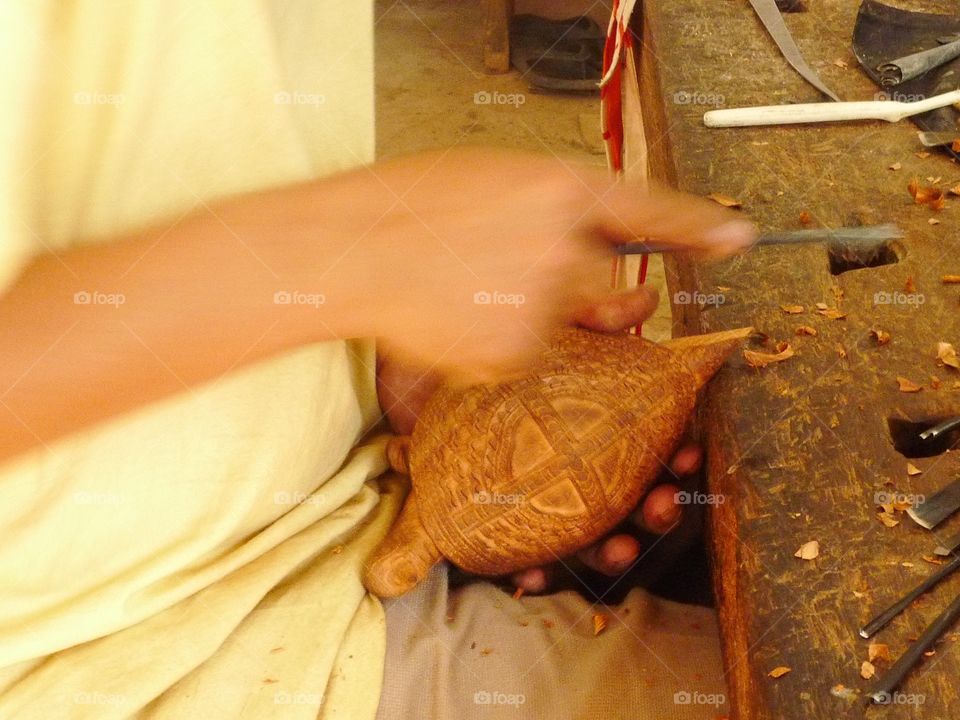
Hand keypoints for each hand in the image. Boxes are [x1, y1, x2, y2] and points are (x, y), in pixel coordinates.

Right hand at [358, 148, 753, 384]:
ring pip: (555, 320)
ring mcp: (541, 306)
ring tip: (461, 287)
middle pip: (598, 277)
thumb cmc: (409, 206)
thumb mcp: (492, 179)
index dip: (698, 226)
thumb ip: (552, 207)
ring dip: (522, 309)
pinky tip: (455, 316)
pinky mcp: (513, 354)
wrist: (352, 252)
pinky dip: (495, 341)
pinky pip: (521, 353)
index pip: (649, 211)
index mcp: (560, 191)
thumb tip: (588, 243)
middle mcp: (564, 249)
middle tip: (514, 271)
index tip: (735, 239)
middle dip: (570, 282)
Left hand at [377, 274, 699, 593]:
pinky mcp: (499, 519)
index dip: (677, 459)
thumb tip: (647, 300)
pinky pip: (523, 555)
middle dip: (657, 511)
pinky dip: (534, 571)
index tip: (689, 456)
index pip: (650, 449)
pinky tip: (531, 576)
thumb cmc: (484, 344)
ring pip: (589, 537)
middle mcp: (578, 465)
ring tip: (617, 548)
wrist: (412, 359)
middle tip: (661, 505)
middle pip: (632, 500)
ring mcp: (541, 494)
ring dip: (612, 549)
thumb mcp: (540, 328)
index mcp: (599, 428)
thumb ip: (588, 317)